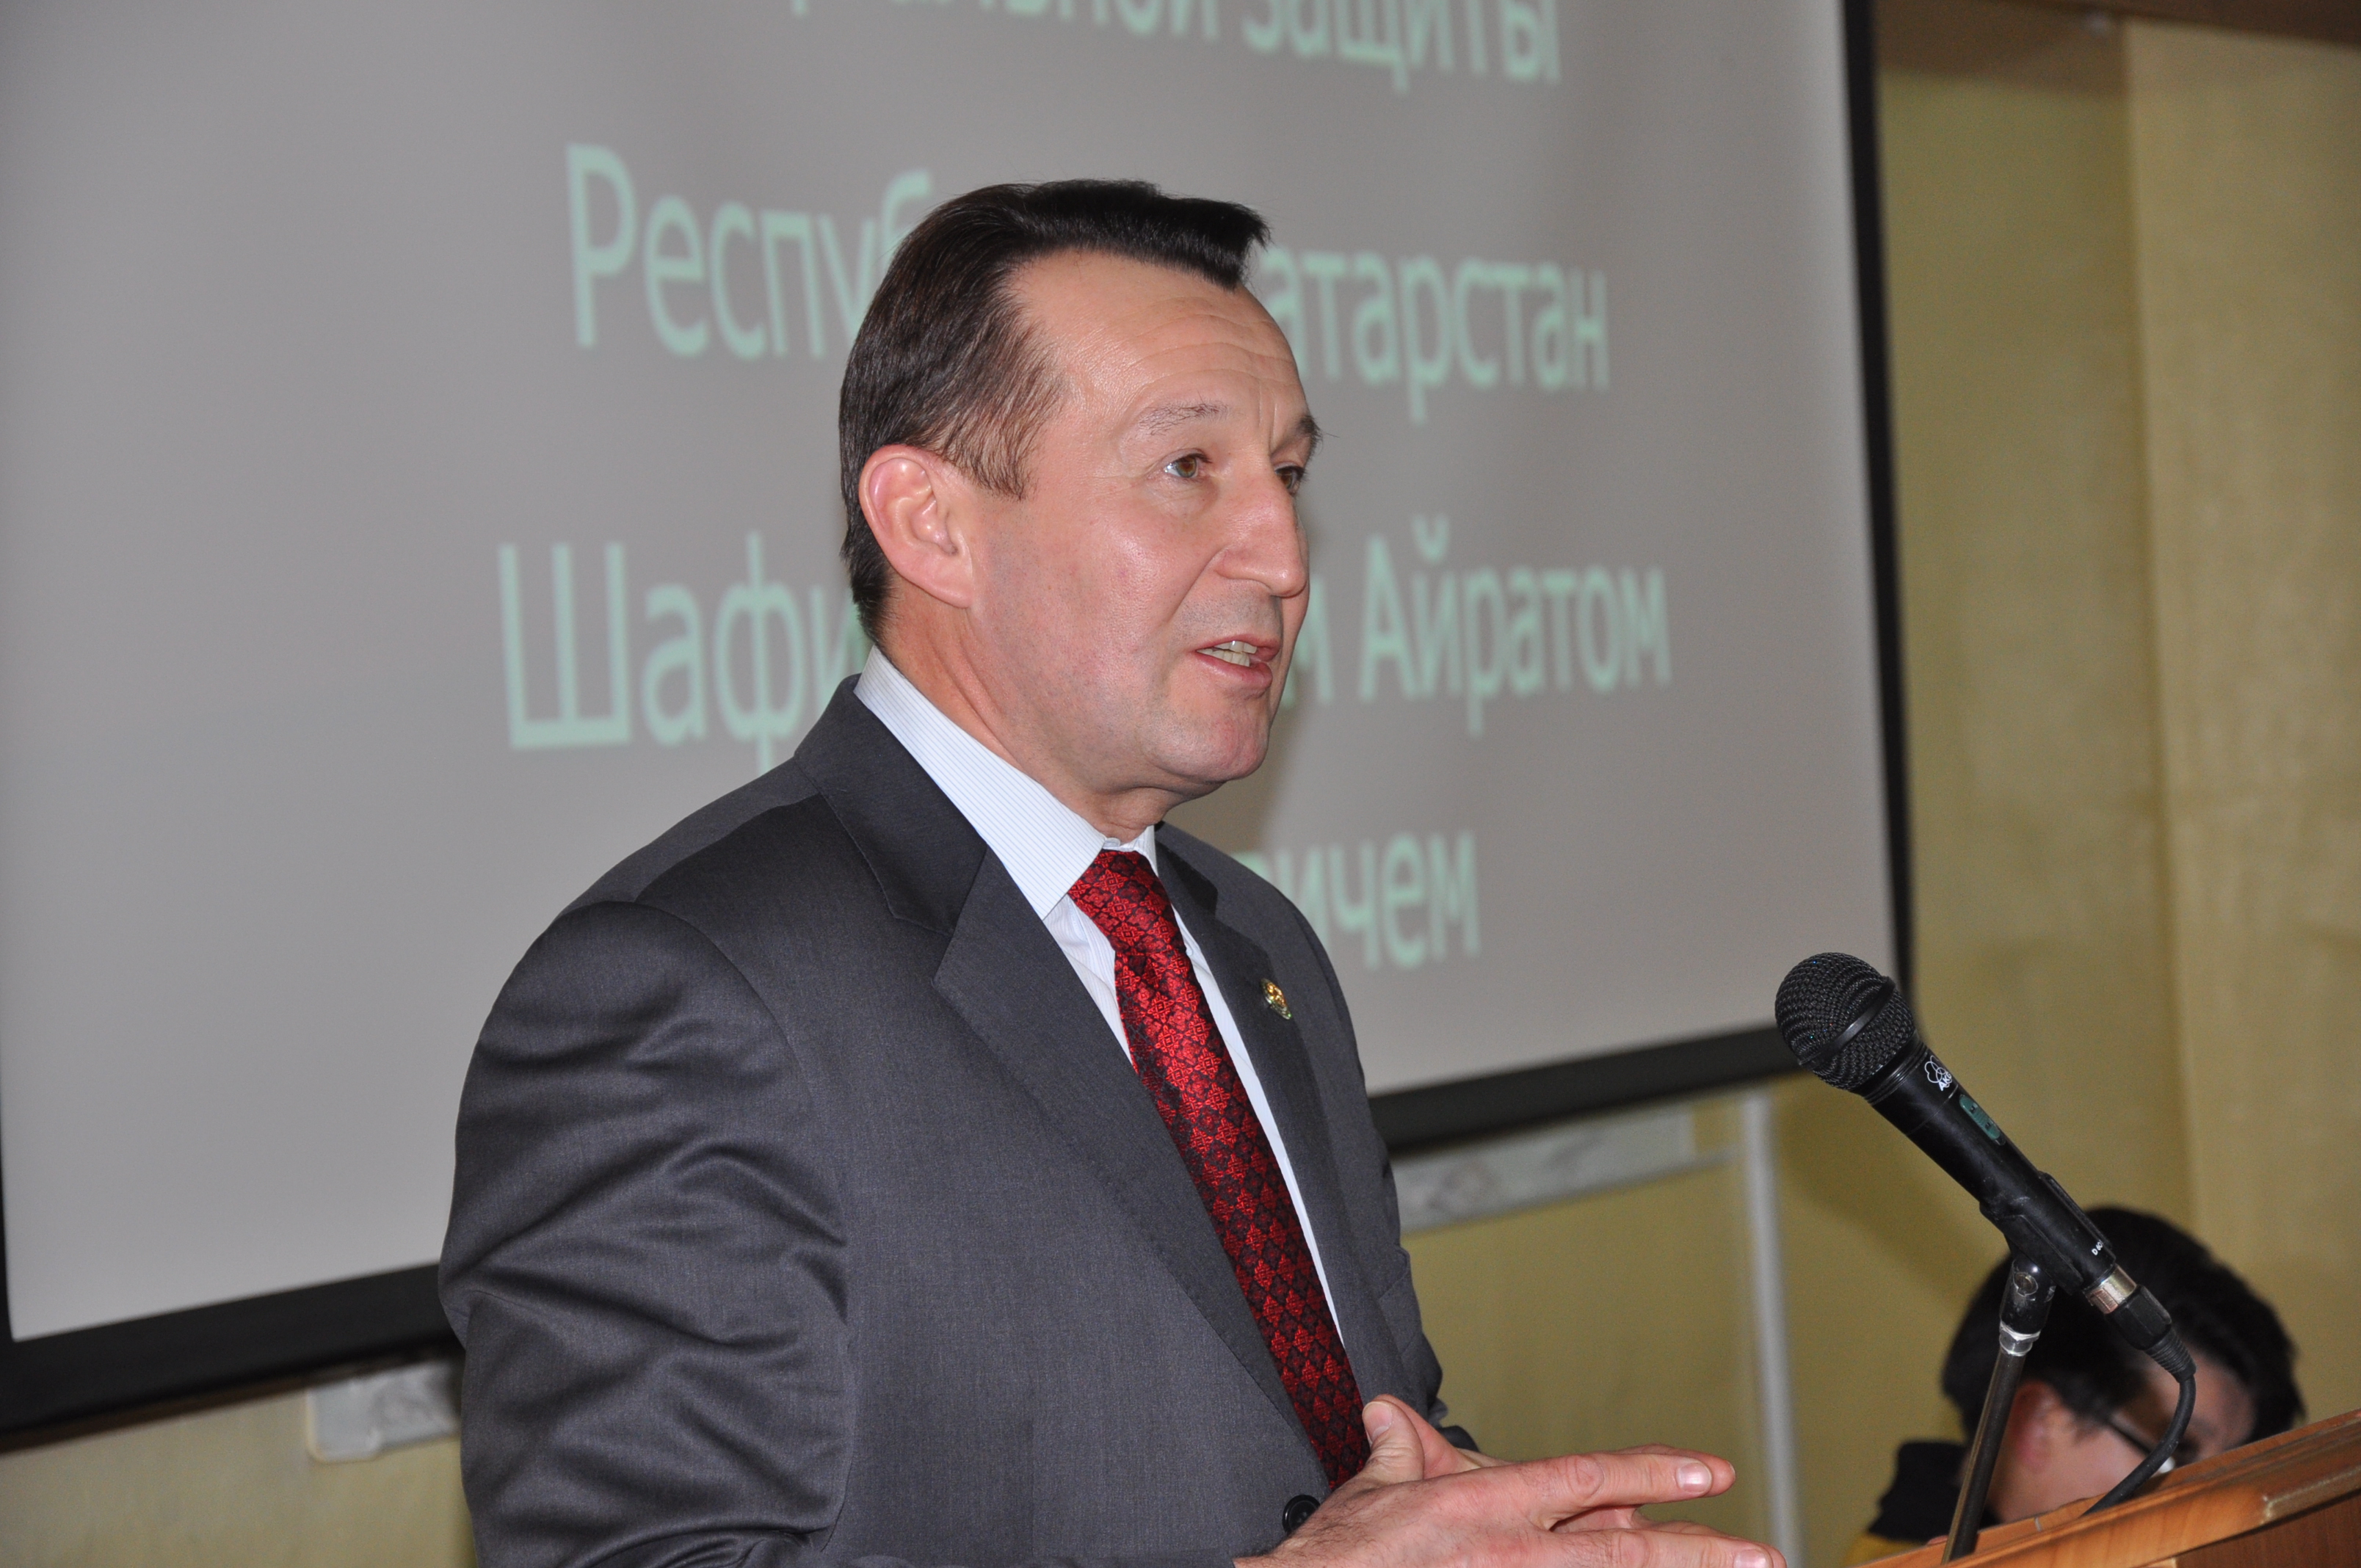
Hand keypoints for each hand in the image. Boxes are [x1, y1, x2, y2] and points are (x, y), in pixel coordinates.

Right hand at [1243, 1398, 1780, 1567]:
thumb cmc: (1335, 1559)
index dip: (1653, 1472)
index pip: (1588, 1479)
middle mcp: (1511, 1551)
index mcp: (1486, 1503)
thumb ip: (1399, 1450)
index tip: (1707, 1471)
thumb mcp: (1370, 1490)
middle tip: (1759, 1553)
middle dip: (1698, 1550)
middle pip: (1624, 1549)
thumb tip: (1393, 1416)